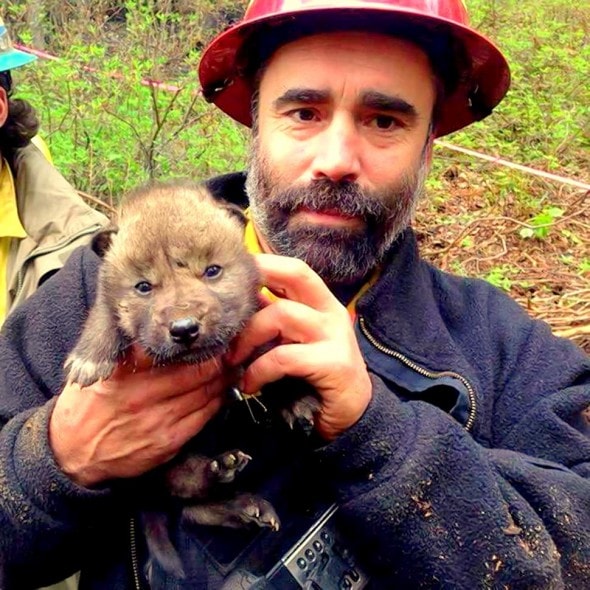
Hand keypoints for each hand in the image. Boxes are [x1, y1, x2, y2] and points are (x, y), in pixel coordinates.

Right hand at [49, 346, 227, 486]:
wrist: (72, 453)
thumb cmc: (89, 405)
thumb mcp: (102, 370)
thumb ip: (132, 352)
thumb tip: (169, 333)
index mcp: (126, 372)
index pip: (174, 351)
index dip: (200, 342)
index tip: (214, 333)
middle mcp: (143, 396)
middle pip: (199, 371)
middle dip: (220, 359)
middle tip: (233, 349)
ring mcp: (158, 420)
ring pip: (206, 393)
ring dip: (225, 379)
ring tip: (233, 367)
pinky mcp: (168, 442)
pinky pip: (204, 417)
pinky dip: (217, 401)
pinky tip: (222, 392)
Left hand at [227, 254, 371, 440]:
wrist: (350, 416)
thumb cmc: (313, 377)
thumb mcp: (291, 342)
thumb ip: (271, 320)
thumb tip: (235, 304)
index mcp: (322, 304)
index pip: (294, 269)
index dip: (264, 263)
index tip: (232, 272)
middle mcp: (331, 313)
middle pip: (295, 275)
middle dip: (256, 281)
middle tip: (226, 308)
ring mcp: (335, 336)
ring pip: (282, 314)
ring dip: (248, 337)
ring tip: (233, 360)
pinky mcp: (333, 363)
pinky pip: (284, 357)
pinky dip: (260, 370)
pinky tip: (250, 384)